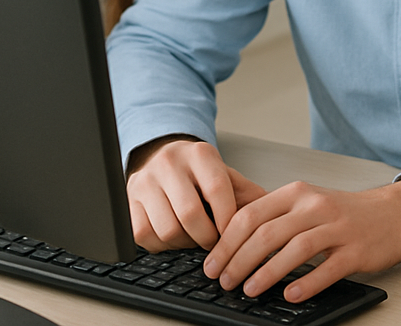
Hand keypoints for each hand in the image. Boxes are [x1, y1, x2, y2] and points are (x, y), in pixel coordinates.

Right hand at [126, 135, 267, 250]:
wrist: (160, 155)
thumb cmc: (197, 171)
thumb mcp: (224, 174)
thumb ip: (248, 193)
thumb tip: (272, 214)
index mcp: (200, 154)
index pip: (217, 189)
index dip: (227, 219)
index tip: (234, 235)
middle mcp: (170, 163)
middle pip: (190, 214)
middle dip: (207, 237)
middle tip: (215, 243)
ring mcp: (146, 182)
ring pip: (168, 229)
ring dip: (185, 244)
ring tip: (195, 239)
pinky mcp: (128, 201)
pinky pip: (145, 236)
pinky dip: (163, 245)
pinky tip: (175, 237)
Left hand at [202, 177, 400, 302]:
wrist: (393, 213)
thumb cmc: (344, 211)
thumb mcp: (307, 201)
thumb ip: (275, 215)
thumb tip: (231, 241)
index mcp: (298, 192)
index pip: (252, 214)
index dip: (227, 241)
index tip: (212, 263)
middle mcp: (316, 205)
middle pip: (268, 233)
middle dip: (239, 260)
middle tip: (224, 281)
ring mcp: (337, 227)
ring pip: (294, 250)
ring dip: (266, 273)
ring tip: (249, 290)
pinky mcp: (356, 250)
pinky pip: (326, 269)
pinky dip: (305, 284)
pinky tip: (289, 295)